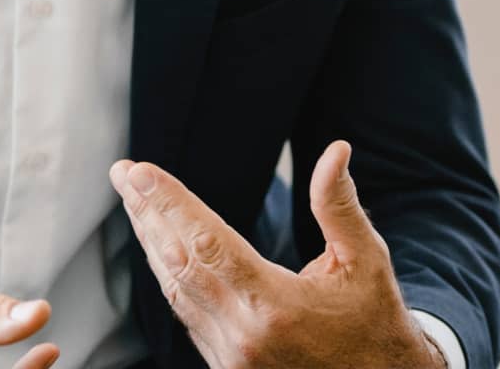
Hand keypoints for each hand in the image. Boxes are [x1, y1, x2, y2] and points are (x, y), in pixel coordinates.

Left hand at [111, 141, 443, 368]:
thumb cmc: (375, 323)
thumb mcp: (366, 261)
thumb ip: (340, 207)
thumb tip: (335, 152)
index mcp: (274, 306)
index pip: (207, 242)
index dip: (169, 203)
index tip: (140, 172)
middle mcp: (242, 335)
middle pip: (179, 263)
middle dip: (147, 214)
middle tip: (124, 174)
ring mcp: (230, 358)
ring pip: (175, 291)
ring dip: (152, 243)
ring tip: (135, 204)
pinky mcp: (227, 368)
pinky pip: (187, 316)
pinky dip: (171, 277)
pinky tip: (162, 251)